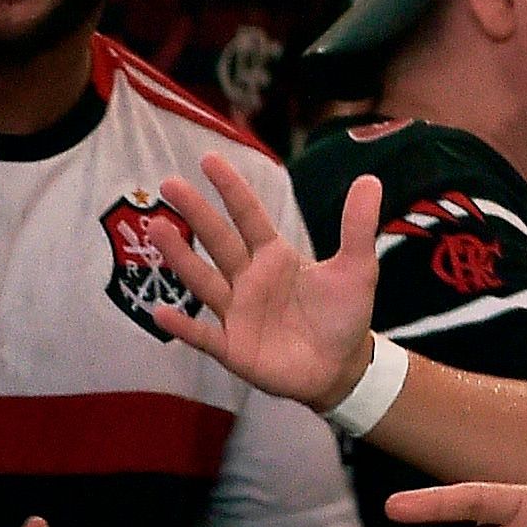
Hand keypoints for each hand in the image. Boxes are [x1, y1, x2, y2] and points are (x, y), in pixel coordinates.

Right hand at [150, 157, 384, 411]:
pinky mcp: (233, 347)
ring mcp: (237, 312)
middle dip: (195, 212)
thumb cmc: (344, 315)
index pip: (249, 215)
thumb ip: (357, 227)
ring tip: (156, 228)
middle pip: (218, 240)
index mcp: (275, 256)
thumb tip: (370, 180)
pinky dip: (183, 325)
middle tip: (168, 184)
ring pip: (203, 279)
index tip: (208, 159)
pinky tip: (159, 310)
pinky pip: (203, 334)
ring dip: (180, 256)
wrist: (342, 367)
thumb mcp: (358, 268)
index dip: (231, 188)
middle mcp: (249, 279)